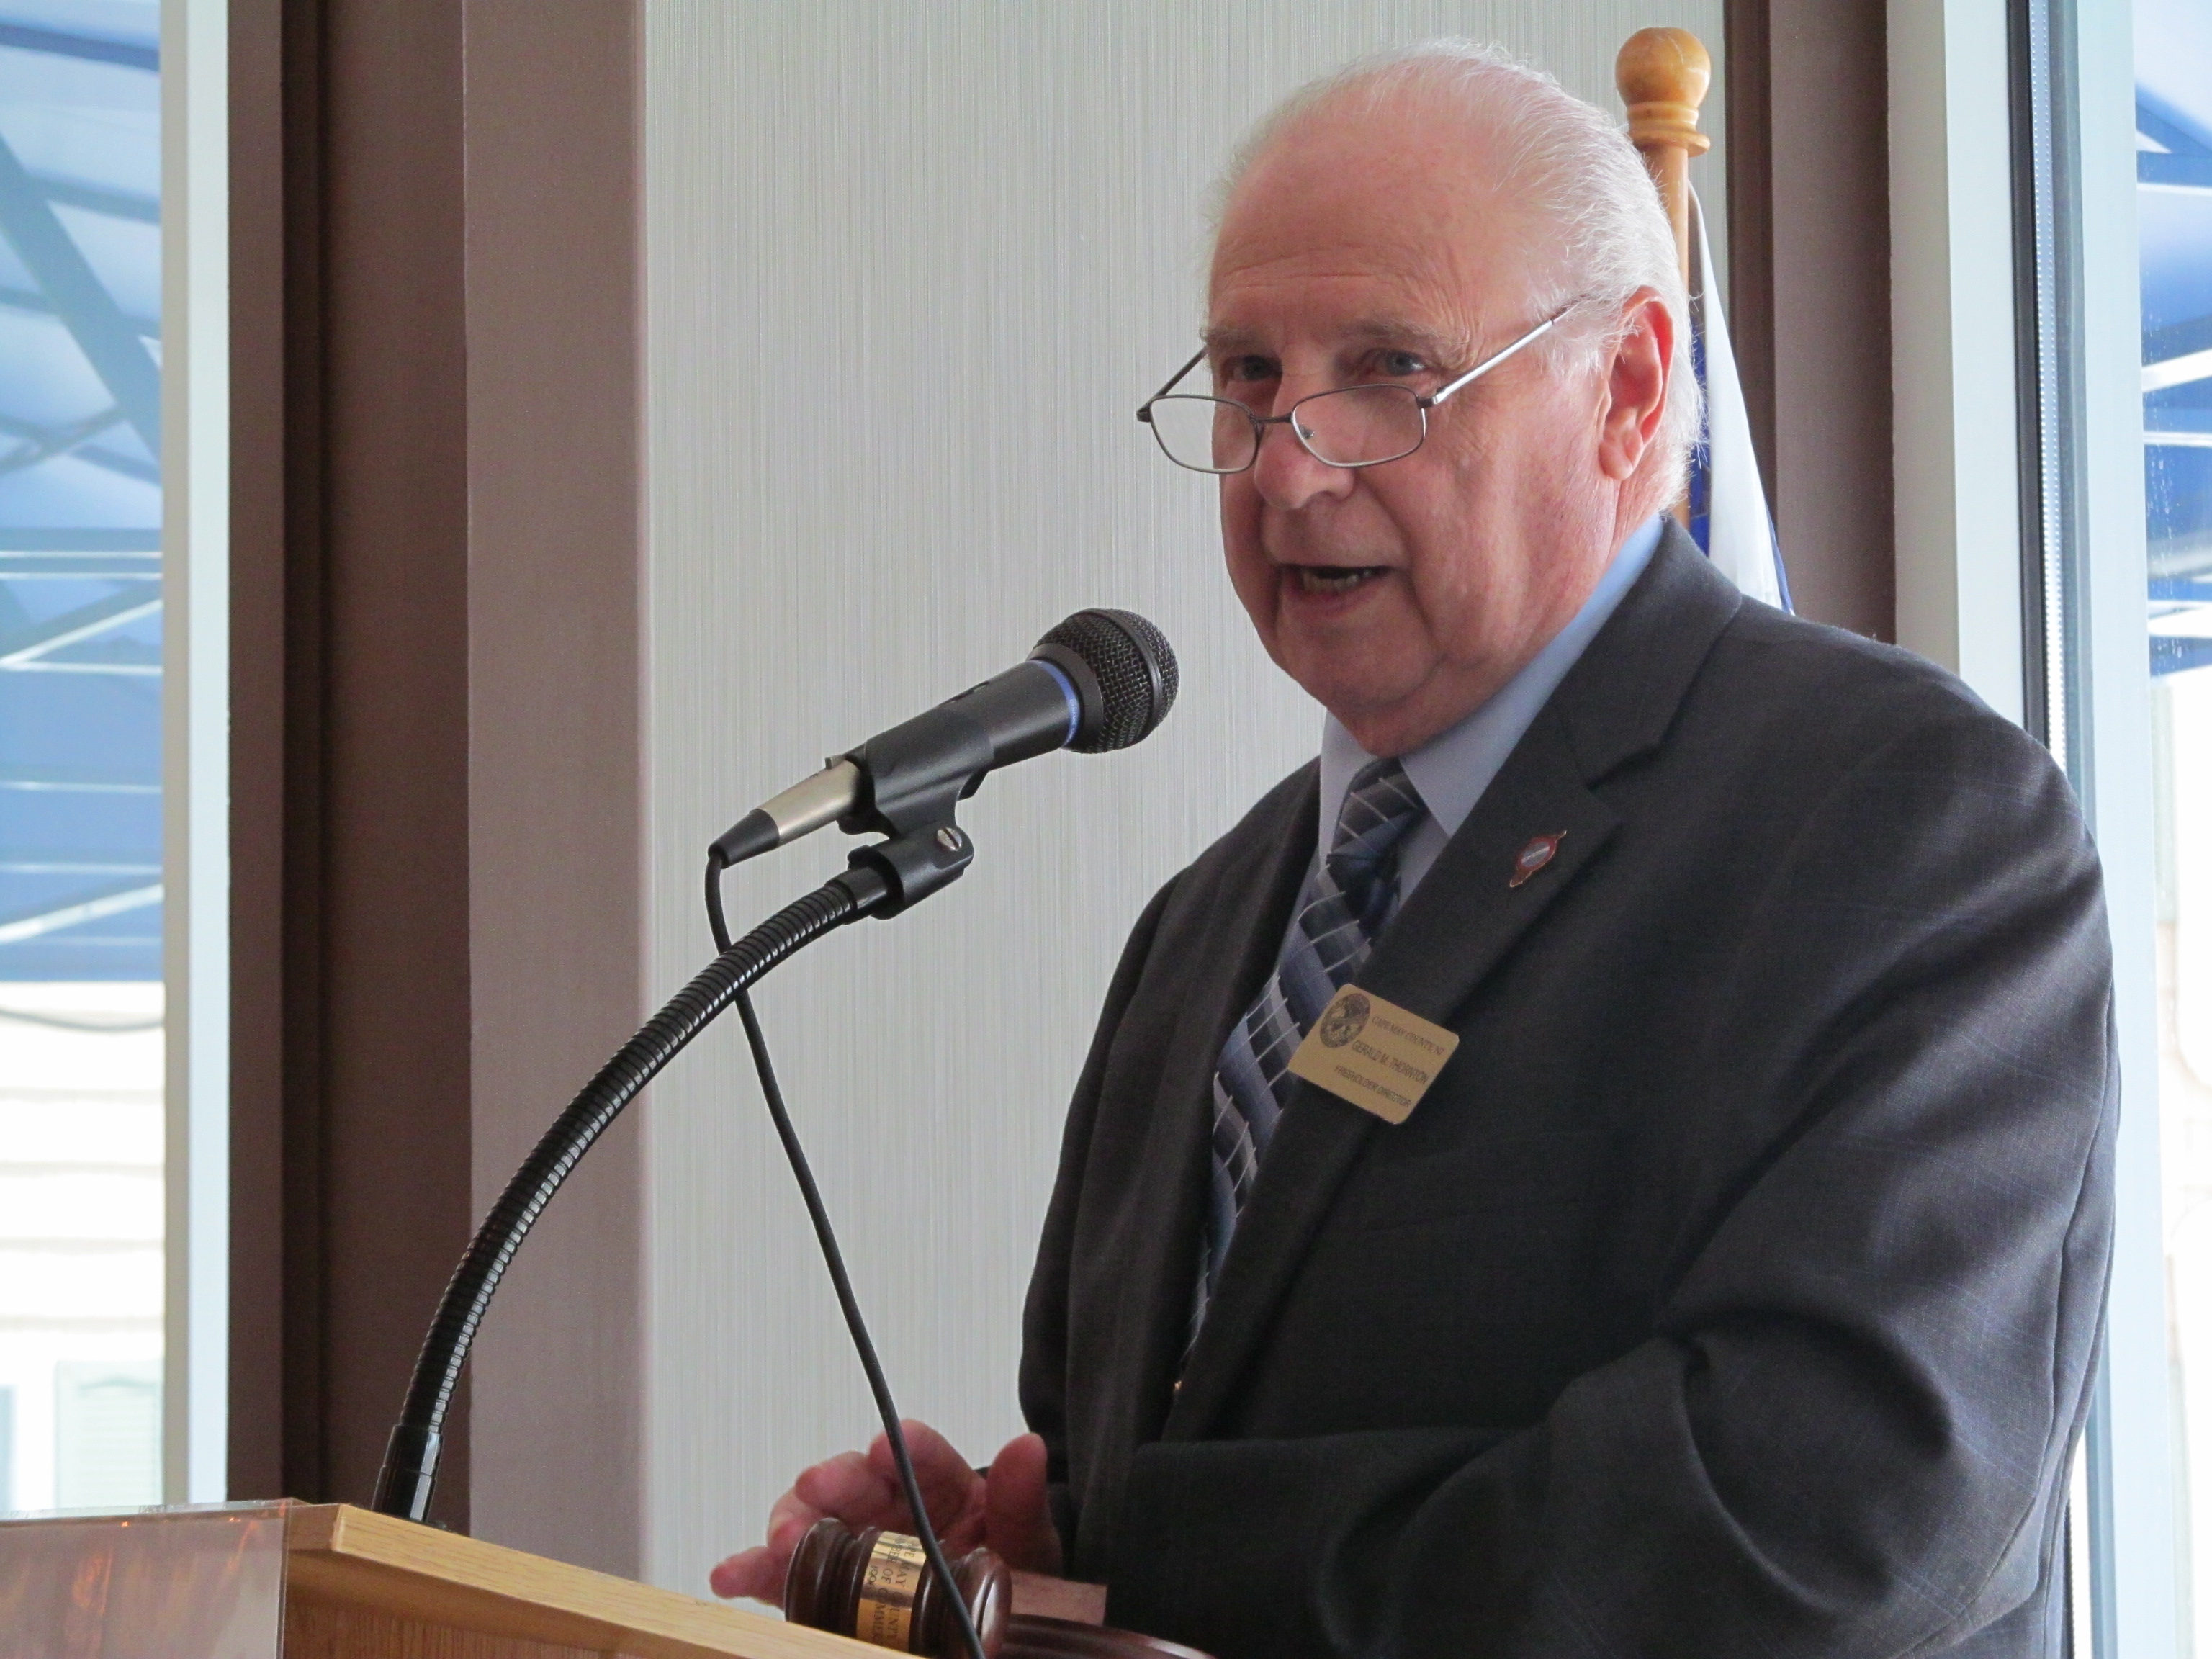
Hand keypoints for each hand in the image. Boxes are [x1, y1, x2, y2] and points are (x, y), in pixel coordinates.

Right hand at [709, 1421, 1062, 1603]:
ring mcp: (857, 1545)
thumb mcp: (1027, 1545)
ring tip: (779, 1541)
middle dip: (834, 1480)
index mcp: (945, 1489)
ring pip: (814, 1520)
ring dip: (790, 1523)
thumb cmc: (1010, 1578)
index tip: (886, 1445)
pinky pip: (786, 1574)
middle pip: (857, 1482)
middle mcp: (895, 1508)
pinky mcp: (827, 1586)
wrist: (996, 1630)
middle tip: (816, 1486)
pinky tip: (729, 1573)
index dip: (906, 1447)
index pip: (925, 1456)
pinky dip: (754, 1571)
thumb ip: (1022, 1503)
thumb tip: (1028, 1448)